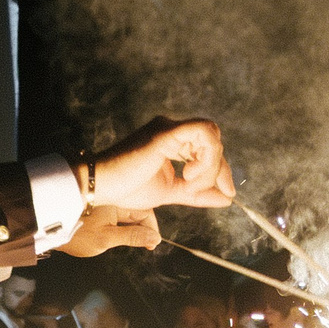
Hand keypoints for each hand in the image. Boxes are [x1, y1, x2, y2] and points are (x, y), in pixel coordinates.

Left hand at [57, 203, 161, 257]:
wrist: (49, 228)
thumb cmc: (77, 233)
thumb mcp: (106, 238)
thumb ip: (132, 236)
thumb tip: (156, 237)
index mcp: (118, 202)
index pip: (145, 212)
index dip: (151, 229)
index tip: (151, 246)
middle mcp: (113, 198)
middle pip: (138, 212)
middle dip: (143, 229)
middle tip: (144, 246)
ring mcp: (106, 203)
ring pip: (127, 215)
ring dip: (132, 229)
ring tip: (132, 244)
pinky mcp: (98, 208)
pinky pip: (116, 215)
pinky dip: (121, 226)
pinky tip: (117, 237)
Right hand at [90, 117, 234, 209]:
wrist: (101, 186)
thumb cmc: (127, 188)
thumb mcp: (172, 192)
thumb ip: (198, 194)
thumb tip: (227, 199)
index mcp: (172, 140)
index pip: (208, 148)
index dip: (222, 171)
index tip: (228, 194)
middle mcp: (172, 129)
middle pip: (214, 142)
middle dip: (218, 170)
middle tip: (200, 189)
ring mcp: (169, 128)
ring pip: (211, 137)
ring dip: (209, 166)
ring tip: (190, 182)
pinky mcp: (166, 133)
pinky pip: (203, 134)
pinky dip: (205, 157)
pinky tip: (189, 174)